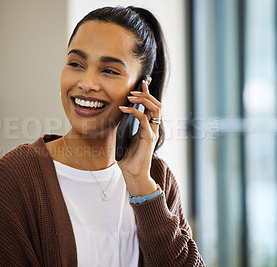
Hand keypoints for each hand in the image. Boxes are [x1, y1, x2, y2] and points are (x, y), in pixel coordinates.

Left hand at [118, 79, 161, 195]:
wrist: (133, 174)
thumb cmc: (129, 158)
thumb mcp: (125, 137)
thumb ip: (126, 126)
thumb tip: (119, 114)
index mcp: (148, 127)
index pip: (151, 106)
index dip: (148, 94)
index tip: (142, 83)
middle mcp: (153, 128)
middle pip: (157, 104)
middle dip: (146, 93)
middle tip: (134, 89)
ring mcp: (152, 132)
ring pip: (155, 109)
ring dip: (143, 99)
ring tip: (131, 96)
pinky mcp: (149, 138)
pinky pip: (144, 119)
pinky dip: (134, 111)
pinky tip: (124, 108)